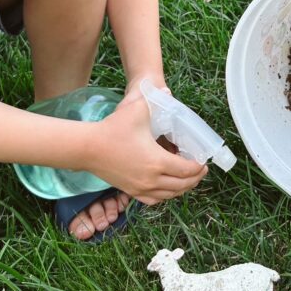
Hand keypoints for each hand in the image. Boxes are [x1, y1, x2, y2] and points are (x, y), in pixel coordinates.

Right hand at [89, 89, 206, 204]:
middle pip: (182, 185)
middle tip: (200, 170)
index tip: (203, 161)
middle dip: (195, 179)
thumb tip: (167, 91)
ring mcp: (140, 188)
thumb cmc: (112, 129)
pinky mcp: (130, 191)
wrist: (87, 148)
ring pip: (169, 195)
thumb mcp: (137, 110)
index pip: (187, 170)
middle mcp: (151, 179)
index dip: (198, 166)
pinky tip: (167, 188)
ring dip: (182, 189)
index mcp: (157, 161)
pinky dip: (165, 195)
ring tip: (188, 179)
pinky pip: (154, 199)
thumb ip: (155, 99)